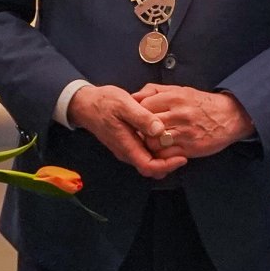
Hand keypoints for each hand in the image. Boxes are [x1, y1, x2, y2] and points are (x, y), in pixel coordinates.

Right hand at [68, 84, 186, 178]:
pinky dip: (156, 150)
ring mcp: (126, 149)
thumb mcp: (124, 104)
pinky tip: (164, 137)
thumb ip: (142, 117)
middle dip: (169, 163)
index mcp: (126, 145)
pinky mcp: (126, 143)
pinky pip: (144, 153)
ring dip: (163, 157)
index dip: (168, 166)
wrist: (85, 103)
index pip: (150, 166)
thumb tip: (160, 130)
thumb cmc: (105, 102)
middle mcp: (127, 152)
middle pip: (151, 168)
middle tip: (184, 150)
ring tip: (178, 143)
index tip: (182, 157)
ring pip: (148, 161)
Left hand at [132, 84, 254, 159]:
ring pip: (154, 142)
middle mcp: (179, 114)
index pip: (144, 106)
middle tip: (139, 133)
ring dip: (149, 144)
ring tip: (150, 142)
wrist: (229, 116)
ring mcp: (185, 132)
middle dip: (140, 131)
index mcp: (175, 98)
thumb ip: (155, 90)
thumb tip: (134, 95)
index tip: (137, 118)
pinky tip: (161, 151)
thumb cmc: (201, 103)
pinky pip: (167, 155)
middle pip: (147, 125)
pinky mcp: (190, 147)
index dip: (137, 113)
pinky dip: (160, 155)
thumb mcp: (180, 90)